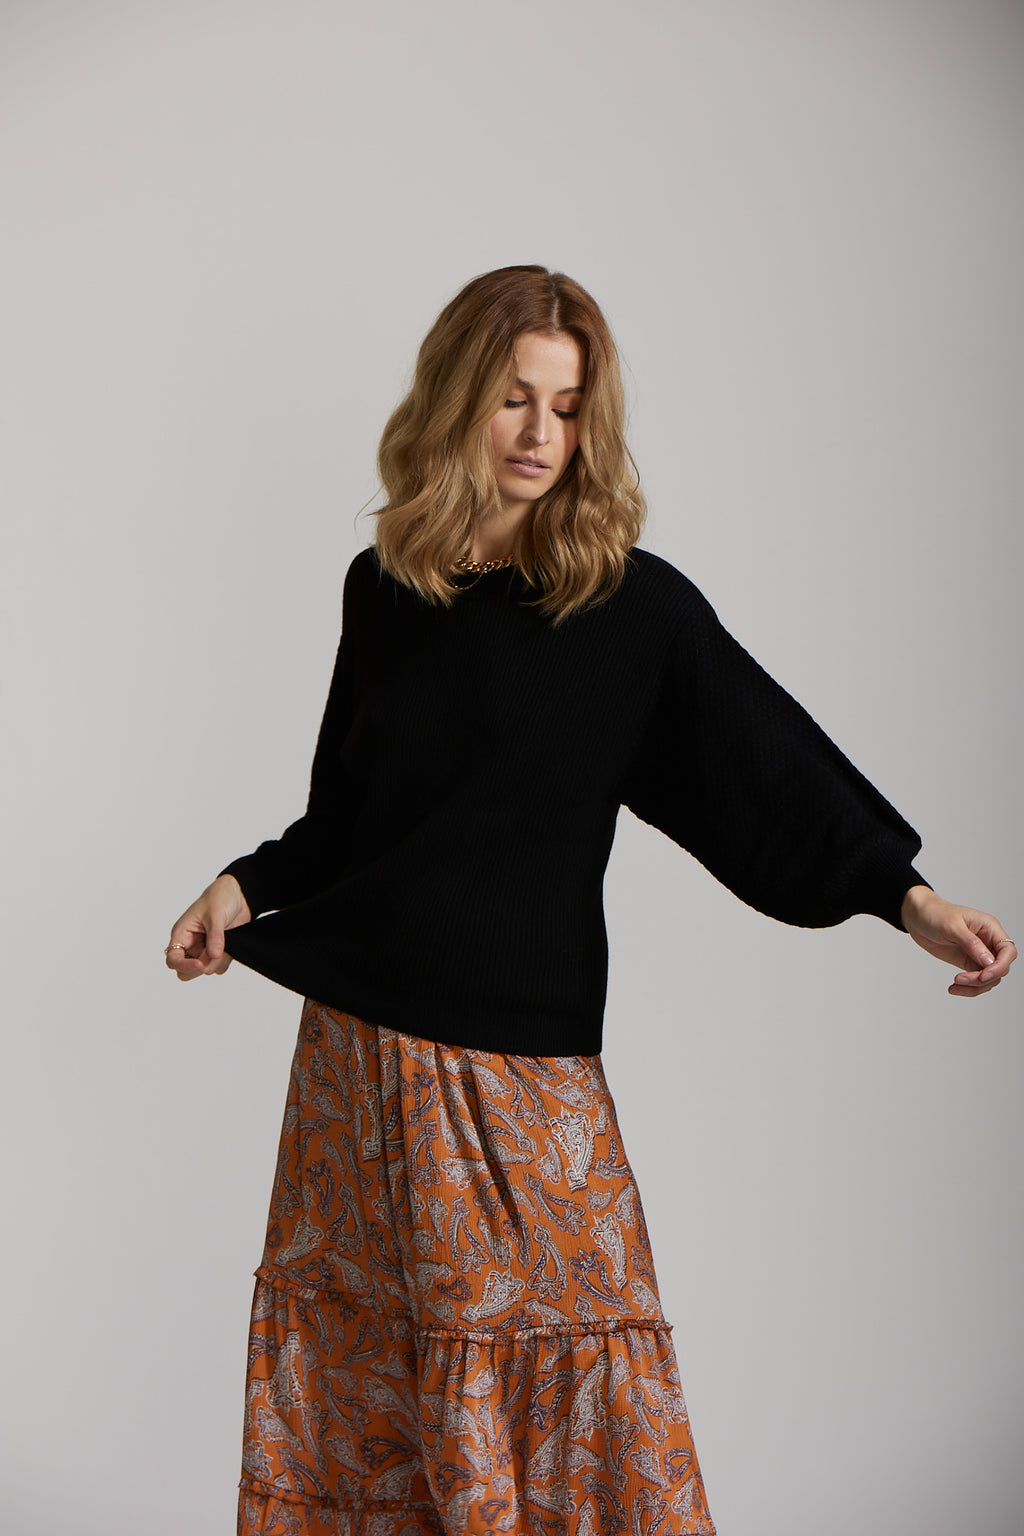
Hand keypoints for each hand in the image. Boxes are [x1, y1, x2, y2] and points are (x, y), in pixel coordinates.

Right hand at [165, 873, 252, 980]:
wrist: (239, 895)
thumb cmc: (219, 897)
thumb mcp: (216, 914)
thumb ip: (215, 936)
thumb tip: (213, 955)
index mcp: (182, 933)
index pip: (173, 958)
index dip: (183, 965)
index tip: (200, 964)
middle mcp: (190, 945)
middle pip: (185, 971)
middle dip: (200, 968)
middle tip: (214, 955)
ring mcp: (204, 950)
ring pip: (204, 971)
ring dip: (216, 963)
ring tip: (225, 945)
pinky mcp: (217, 952)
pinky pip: (219, 967)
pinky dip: (225, 961)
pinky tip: (230, 946)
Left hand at [900, 885, 1016, 997]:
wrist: (918, 918)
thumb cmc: (936, 914)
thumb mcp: (952, 926)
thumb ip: (972, 943)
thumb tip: (989, 962)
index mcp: (989, 928)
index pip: (1008, 951)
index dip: (1000, 966)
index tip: (983, 976)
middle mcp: (988, 942)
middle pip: (1000, 968)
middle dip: (983, 979)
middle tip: (962, 979)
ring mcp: (979, 954)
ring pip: (990, 978)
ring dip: (975, 987)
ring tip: (955, 985)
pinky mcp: (968, 962)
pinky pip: (976, 980)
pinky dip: (968, 988)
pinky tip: (954, 987)